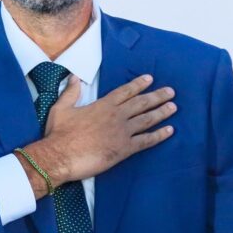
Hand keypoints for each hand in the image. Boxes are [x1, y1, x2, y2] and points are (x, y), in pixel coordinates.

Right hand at [19, 75, 175, 196]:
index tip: (150, 79)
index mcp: (102, 105)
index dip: (138, 84)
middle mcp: (116, 116)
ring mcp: (122, 132)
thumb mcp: (62, 107)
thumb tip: (74, 77)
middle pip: (141, 103)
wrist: (60, 155)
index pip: (125, 91)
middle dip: (157, 96)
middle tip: (170, 92)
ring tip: (173, 107)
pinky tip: (169, 131)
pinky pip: (146, 141)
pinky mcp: (124, 149)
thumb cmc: (59, 133)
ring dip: (162, 112)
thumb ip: (71, 92)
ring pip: (147, 119)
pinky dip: (159, 135)